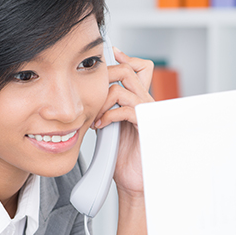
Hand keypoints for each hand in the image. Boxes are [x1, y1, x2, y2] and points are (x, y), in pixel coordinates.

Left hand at [94, 47, 154, 198]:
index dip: (124, 58)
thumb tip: (87, 97)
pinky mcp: (146, 126)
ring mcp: (148, 113)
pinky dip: (109, 114)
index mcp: (138, 101)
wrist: (132, 180)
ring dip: (103, 100)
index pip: (137, 68)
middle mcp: (146, 103)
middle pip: (130, 69)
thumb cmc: (121, 156)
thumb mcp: (109, 126)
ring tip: (95, 117)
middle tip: (92, 92)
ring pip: (124, 87)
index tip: (109, 54)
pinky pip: (127, 109)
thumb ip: (104, 108)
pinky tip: (102, 126)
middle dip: (107, 76)